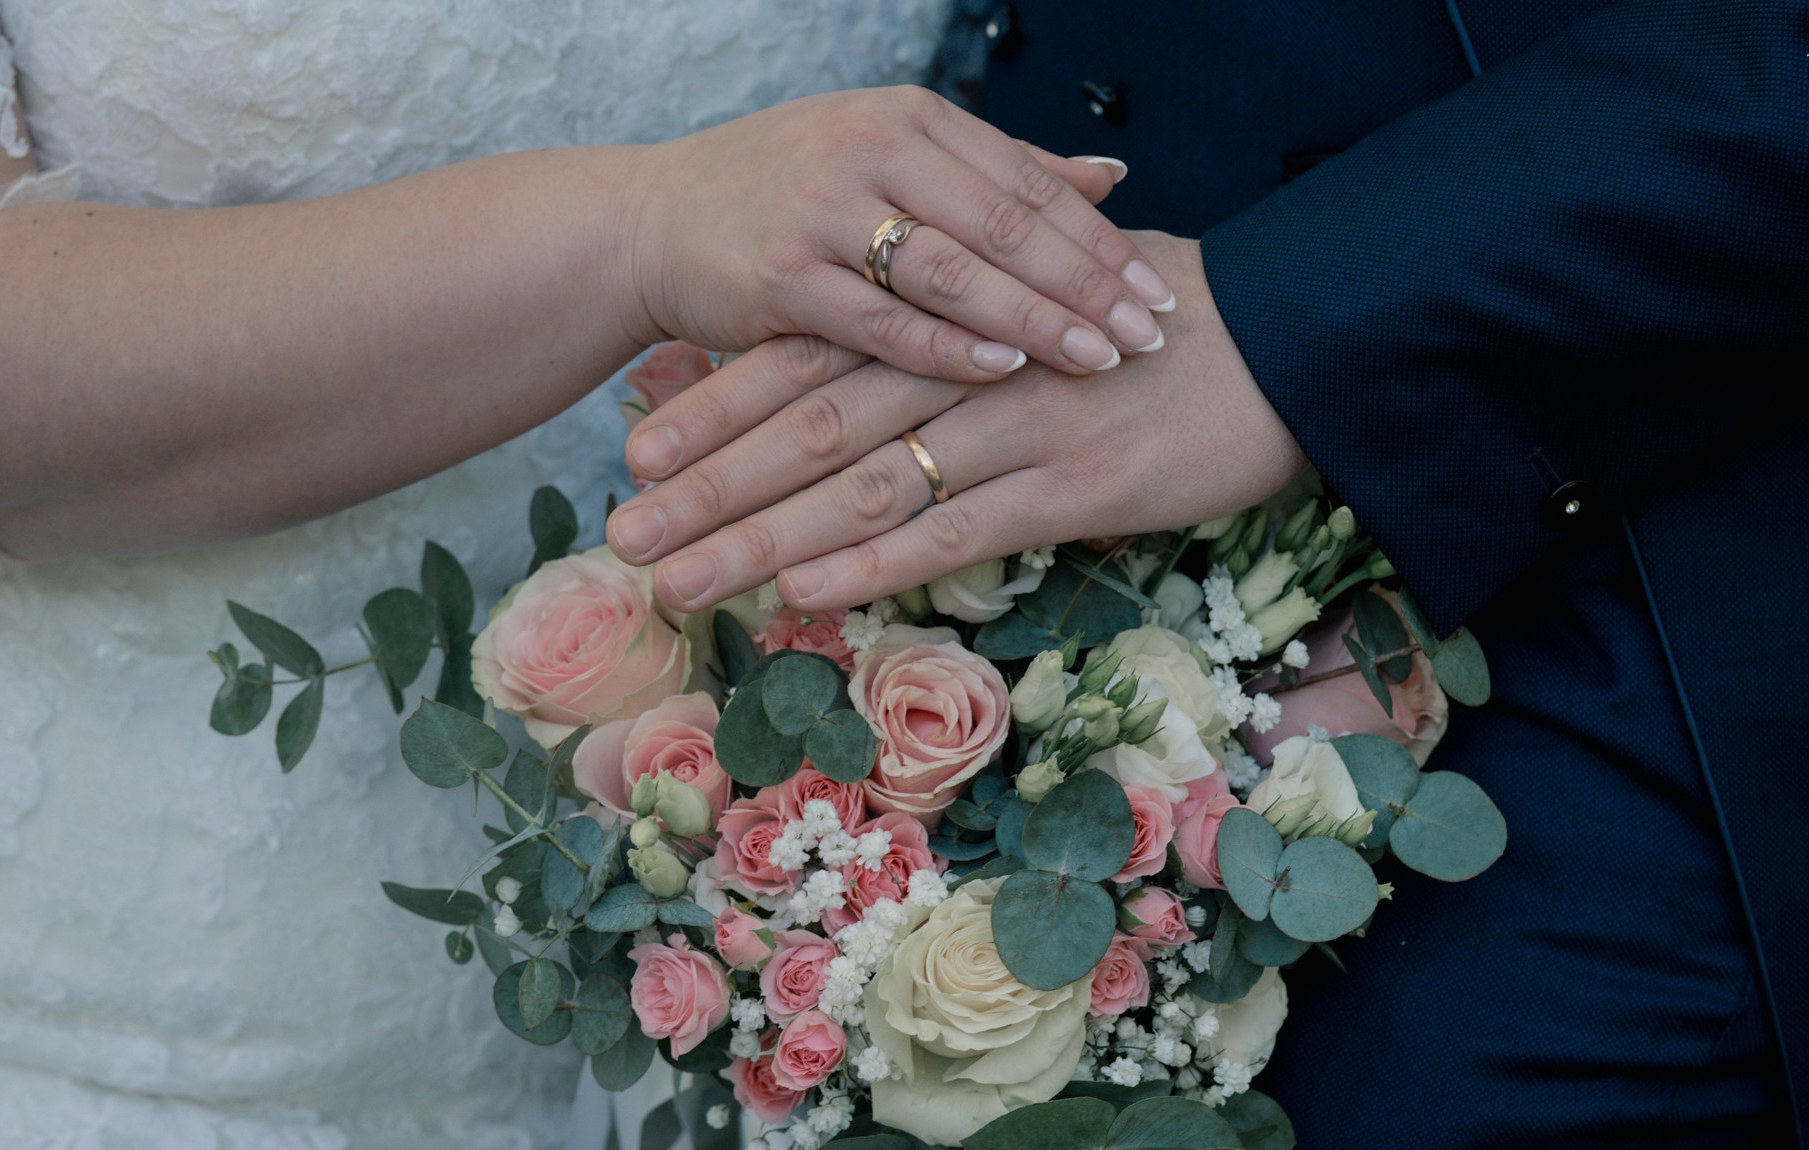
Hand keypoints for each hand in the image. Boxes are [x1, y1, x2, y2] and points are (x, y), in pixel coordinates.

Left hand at [605, 232, 1308, 611]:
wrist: (1295, 338)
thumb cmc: (1162, 325)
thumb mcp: (1047, 307)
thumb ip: (957, 335)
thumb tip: (877, 380)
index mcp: (952, 315)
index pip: (808, 357)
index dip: (716, 403)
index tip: (636, 449)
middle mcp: (968, 362)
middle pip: (809, 424)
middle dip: (709, 483)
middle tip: (625, 534)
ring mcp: (1018, 423)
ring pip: (862, 483)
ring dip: (759, 536)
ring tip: (678, 582)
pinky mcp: (1075, 487)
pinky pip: (953, 529)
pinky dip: (872, 560)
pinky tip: (801, 591)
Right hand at [624, 87, 1176, 407]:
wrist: (647, 223)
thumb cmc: (781, 197)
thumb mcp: (890, 159)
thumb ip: (998, 173)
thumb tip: (1110, 180)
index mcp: (910, 118)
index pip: (1029, 182)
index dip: (1102, 240)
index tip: (1161, 291)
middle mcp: (871, 150)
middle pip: (1006, 224)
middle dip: (1088, 284)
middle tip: (1152, 334)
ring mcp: (823, 212)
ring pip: (954, 271)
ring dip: (1035, 319)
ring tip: (1101, 359)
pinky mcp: (782, 278)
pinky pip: (883, 322)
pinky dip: (947, 348)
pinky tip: (1005, 372)